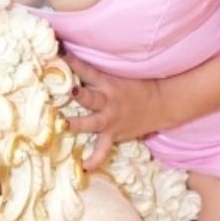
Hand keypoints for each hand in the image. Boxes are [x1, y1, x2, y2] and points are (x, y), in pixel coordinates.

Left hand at [60, 50, 170, 171]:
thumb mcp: (118, 74)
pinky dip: (94, 159)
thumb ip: (97, 72)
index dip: (73, 62)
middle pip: (91, 97)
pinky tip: (84, 166)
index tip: (59, 53)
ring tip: (65, 126)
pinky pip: (103, 149)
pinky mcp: (114, 134)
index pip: (88, 70)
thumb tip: (72, 57)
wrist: (160, 103)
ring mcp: (110, 120)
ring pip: (92, 123)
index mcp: (108, 83)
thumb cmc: (137, 86)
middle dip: (79, 94)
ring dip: (79, 124)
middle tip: (68, 90)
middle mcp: (108, 101)